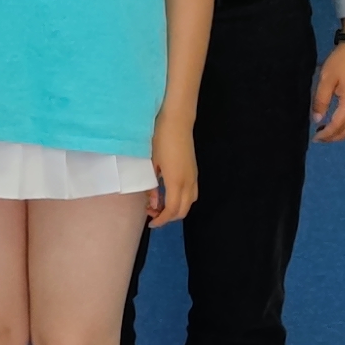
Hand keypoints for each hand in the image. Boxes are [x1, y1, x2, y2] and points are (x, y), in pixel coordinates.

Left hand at [148, 112, 201, 226]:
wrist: (176, 121)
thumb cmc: (159, 139)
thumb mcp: (151, 163)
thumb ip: (152, 185)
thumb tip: (153, 203)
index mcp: (176, 181)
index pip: (172, 210)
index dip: (162, 220)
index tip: (150, 223)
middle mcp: (189, 182)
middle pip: (183, 210)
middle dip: (168, 217)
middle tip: (152, 214)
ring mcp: (194, 176)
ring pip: (190, 202)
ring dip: (176, 209)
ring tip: (159, 205)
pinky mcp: (194, 171)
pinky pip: (192, 193)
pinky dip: (182, 200)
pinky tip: (169, 194)